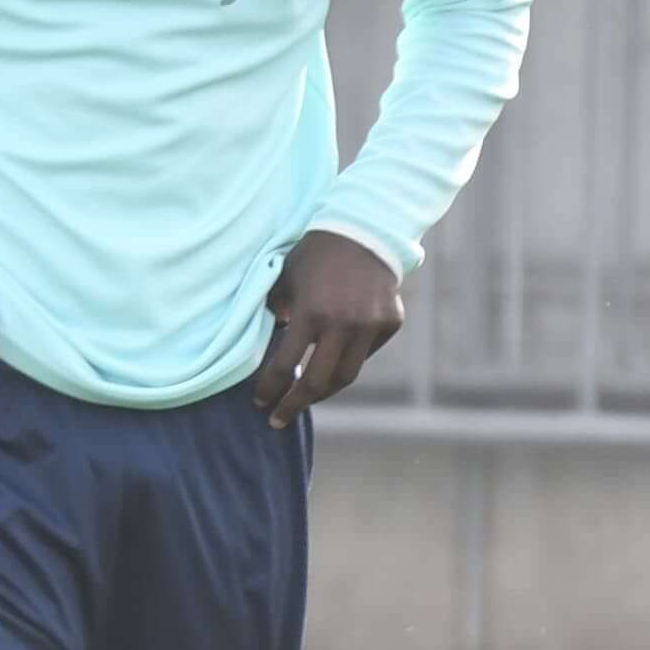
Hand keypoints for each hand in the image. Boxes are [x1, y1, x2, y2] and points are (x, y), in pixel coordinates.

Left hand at [248, 229, 405, 426]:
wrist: (363, 231)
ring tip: (304, 399)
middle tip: (278, 418)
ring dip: (322, 392)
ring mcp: (370, 325)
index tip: (259, 403)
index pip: (284, 365)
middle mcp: (343, 324)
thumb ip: (274, 313)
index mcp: (311, 313)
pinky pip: (365, 354)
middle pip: (318, 382)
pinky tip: (330, 366)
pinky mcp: (390, 323)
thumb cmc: (314, 255)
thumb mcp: (284, 279)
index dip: (270, 389)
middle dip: (294, 404)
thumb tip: (265, 348)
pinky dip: (346, 362)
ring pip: (346, 375)